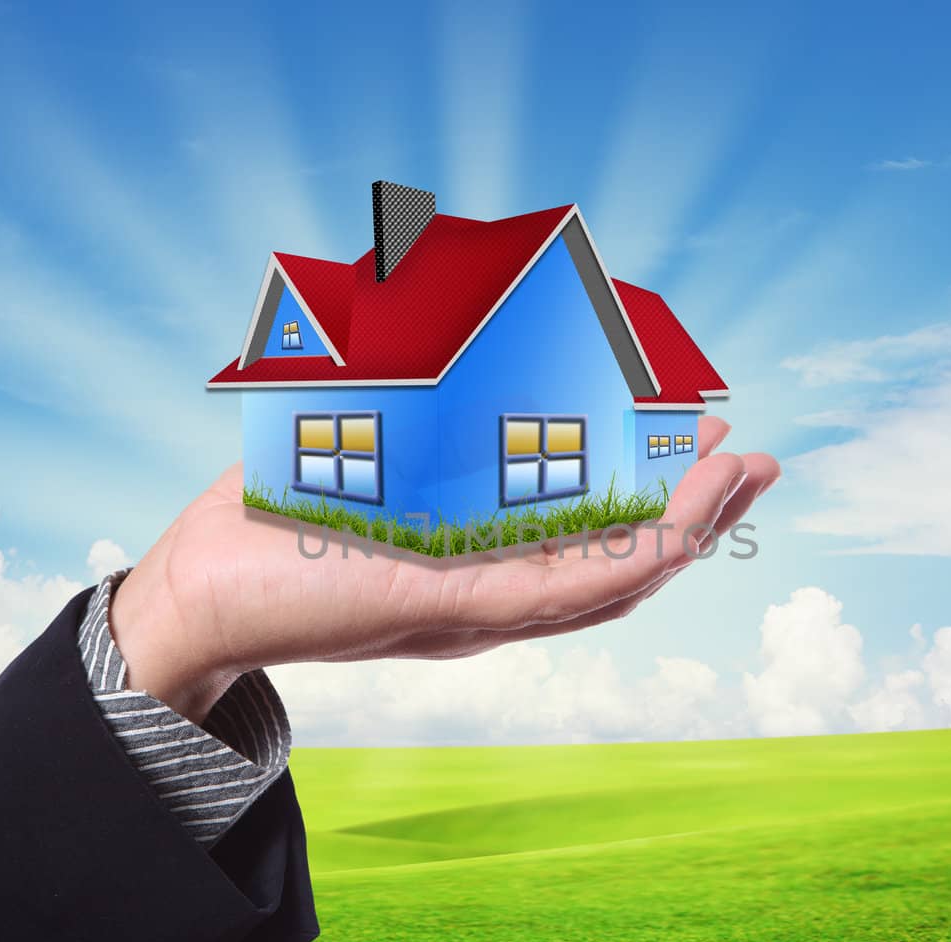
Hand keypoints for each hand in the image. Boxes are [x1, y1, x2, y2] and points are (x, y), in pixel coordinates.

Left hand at [109, 418, 778, 721]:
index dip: (660, 498)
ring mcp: (477, 610)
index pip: (593, 539)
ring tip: (744, 476)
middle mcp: (492, 595)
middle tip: (760, 461)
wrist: (190, 594)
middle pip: (623, 566)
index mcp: (481, 563)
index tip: (705, 441)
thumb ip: (410, 419)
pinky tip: (679, 528)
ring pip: (612, 583)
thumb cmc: (269, 523)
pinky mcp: (447, 612)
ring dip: (688, 532)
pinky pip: (560, 593)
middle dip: (700, 516)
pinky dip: (630, 561)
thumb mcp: (356, 456)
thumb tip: (430, 320)